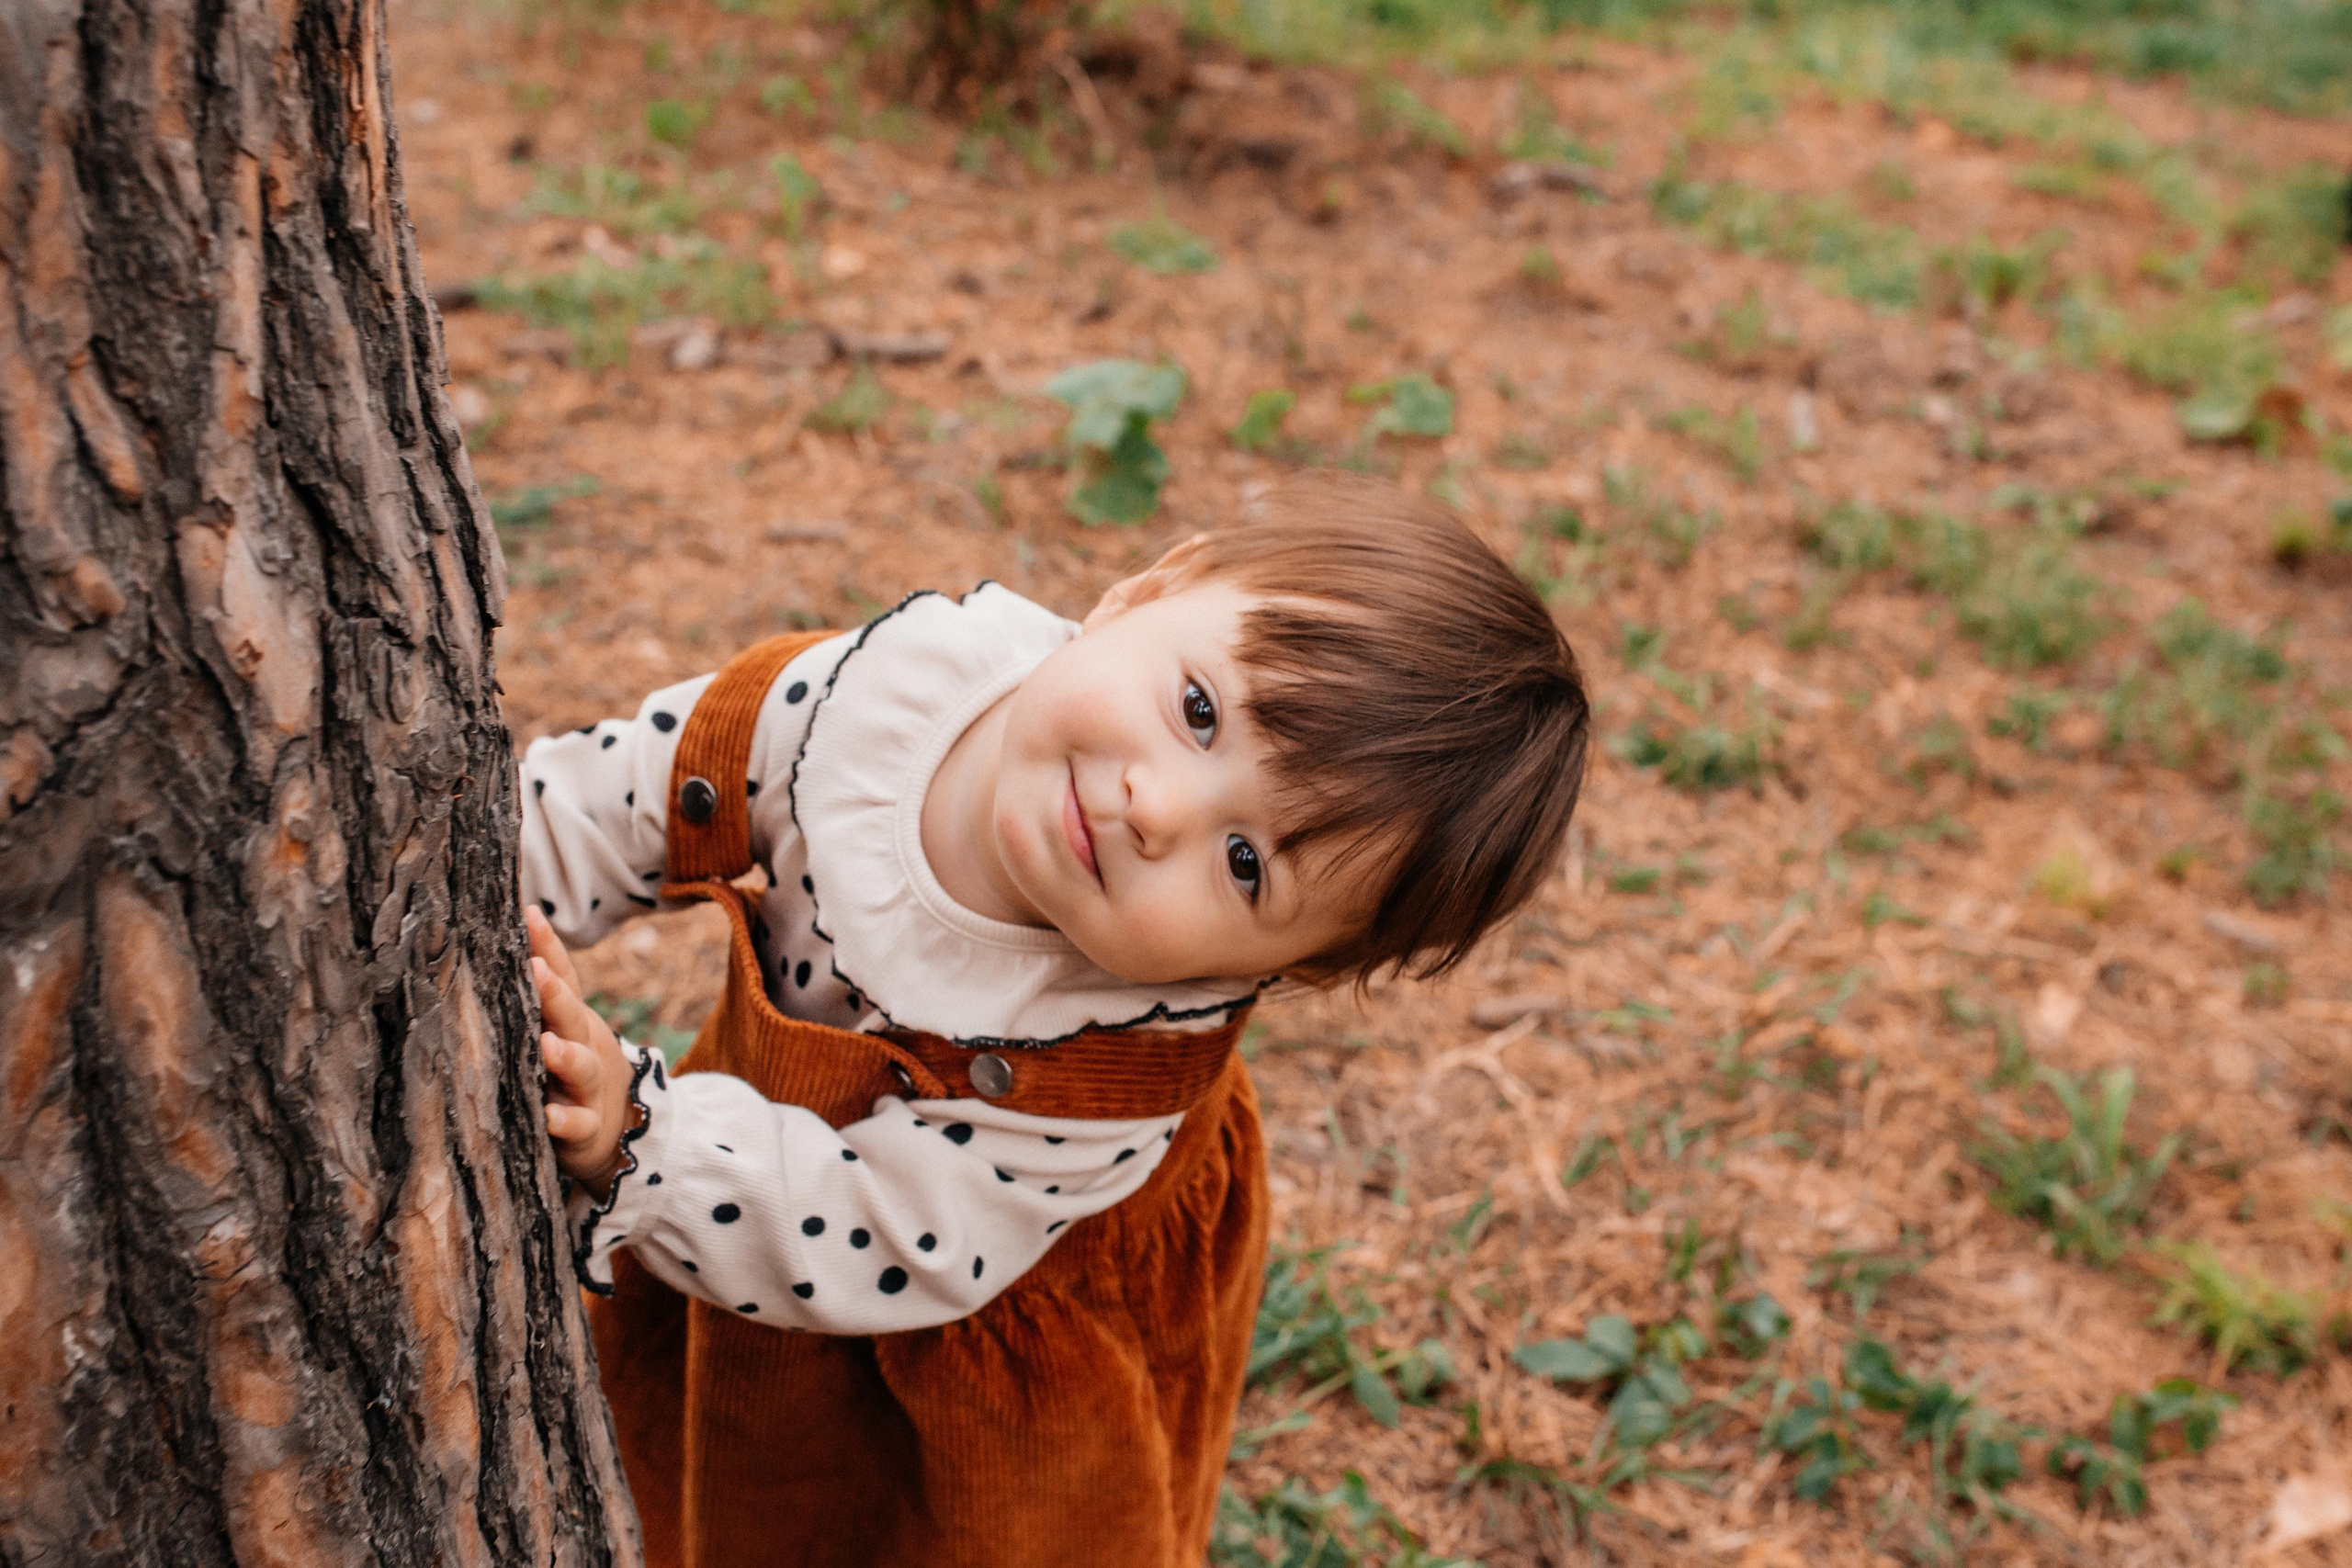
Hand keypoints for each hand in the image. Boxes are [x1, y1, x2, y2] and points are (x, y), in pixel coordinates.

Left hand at [527, 905, 634, 1194]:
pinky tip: (549, 1116)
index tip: (528, 913)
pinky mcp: (587, 1129)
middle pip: (571, 1016)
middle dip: (554, 994)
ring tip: (548, 1046)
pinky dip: (565, 1121)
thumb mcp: (559, 1028)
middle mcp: (583, 1045)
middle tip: (537, 970)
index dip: (547, 946)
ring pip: (580, 1067)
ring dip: (565, 1056)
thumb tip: (497, 936)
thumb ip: (536, 994)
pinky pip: (578, 1125)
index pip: (563, 975)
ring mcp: (588, 1087)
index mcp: (572, 1018)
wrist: (620, 1126)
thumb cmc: (572, 1068)